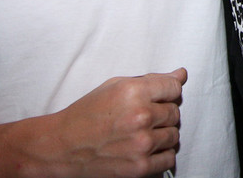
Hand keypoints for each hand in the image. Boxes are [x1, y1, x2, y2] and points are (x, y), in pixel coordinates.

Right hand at [18, 68, 186, 177]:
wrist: (62, 147)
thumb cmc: (86, 115)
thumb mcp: (115, 87)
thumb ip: (152, 80)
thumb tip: (180, 75)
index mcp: (134, 92)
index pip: (174, 87)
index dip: (167, 93)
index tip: (159, 98)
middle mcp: (140, 116)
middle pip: (175, 112)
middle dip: (163, 113)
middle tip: (144, 117)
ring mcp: (142, 143)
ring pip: (174, 134)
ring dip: (163, 134)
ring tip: (142, 133)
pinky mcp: (140, 167)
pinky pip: (169, 158)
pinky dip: (161, 154)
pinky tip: (146, 148)